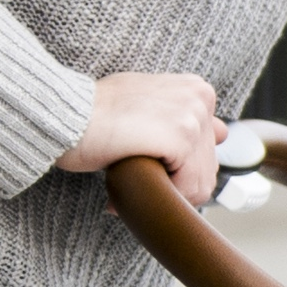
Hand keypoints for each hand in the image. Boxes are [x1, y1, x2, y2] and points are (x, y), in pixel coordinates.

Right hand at [61, 72, 225, 208]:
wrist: (63, 114)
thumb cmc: (95, 113)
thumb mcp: (147, 103)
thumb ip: (182, 116)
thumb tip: (223, 131)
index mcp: (196, 90)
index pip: (208, 151)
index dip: (176, 170)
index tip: (147, 168)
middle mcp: (200, 98)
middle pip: (206, 170)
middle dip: (170, 186)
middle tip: (132, 181)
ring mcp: (192, 116)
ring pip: (198, 183)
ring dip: (161, 194)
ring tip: (127, 183)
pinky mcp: (180, 136)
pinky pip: (186, 187)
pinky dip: (156, 196)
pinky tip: (125, 185)